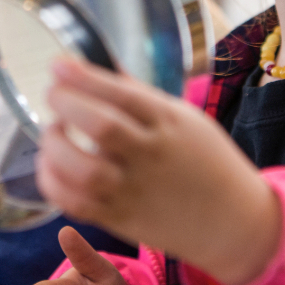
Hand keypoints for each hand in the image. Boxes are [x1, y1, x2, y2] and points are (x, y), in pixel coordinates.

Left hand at [36, 58, 281, 284]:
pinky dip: (52, 182)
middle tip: (54, 93)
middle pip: (101, 128)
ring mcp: (135, 191)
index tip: (59, 64)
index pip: (122, 95)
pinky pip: (76, 204)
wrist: (233, 220)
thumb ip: (139, 94)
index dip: (84, 77)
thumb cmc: (206, 160)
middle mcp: (152, 156)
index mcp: (170, 123)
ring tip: (54, 131)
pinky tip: (52, 164)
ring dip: (55, 145)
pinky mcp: (121, 220)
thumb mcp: (183, 118)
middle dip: (66, 103)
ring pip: (83, 170)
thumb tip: (100, 63)